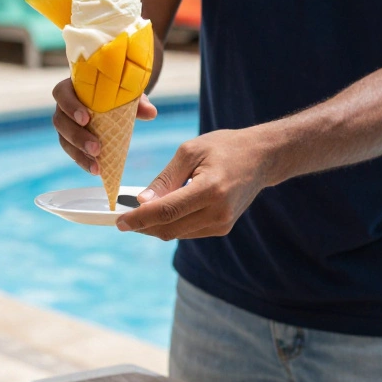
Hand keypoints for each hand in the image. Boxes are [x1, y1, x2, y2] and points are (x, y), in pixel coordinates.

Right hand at [52, 79, 156, 174]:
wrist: (111, 97)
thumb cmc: (114, 91)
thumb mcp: (125, 92)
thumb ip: (136, 101)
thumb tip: (151, 113)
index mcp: (71, 87)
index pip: (61, 93)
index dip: (70, 106)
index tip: (86, 118)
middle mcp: (63, 106)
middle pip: (60, 121)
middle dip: (77, 136)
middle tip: (96, 148)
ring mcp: (65, 124)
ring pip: (63, 140)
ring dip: (79, 154)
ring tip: (96, 165)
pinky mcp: (69, 140)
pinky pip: (72, 152)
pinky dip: (83, 161)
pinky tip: (96, 169)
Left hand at [116, 128, 275, 239]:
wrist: (261, 158)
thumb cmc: (224, 147)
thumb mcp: (190, 151)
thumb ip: (165, 179)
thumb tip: (142, 202)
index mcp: (210, 189)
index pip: (167, 211)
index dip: (139, 219)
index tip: (119, 221)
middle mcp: (218, 211)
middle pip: (169, 228)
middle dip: (143, 226)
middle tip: (124, 218)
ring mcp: (222, 223)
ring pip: (176, 234)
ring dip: (155, 226)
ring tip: (142, 212)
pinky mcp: (223, 228)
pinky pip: (188, 232)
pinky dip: (172, 224)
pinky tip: (164, 211)